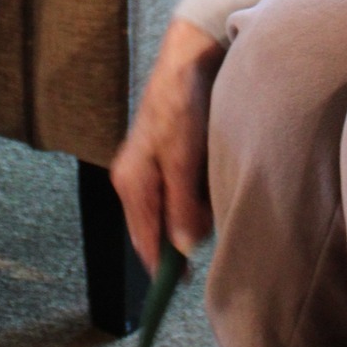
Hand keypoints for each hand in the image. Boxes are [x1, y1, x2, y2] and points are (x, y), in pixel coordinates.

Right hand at [110, 17, 223, 270]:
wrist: (190, 58)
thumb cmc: (181, 105)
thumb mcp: (183, 158)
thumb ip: (181, 205)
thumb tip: (182, 249)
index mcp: (130, 183)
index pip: (143, 239)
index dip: (161, 266)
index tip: (179, 288)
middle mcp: (136, 179)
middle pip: (159, 227)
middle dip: (185, 234)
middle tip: (214, 227)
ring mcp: (152, 168)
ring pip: (175, 210)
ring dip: (196, 212)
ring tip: (216, 196)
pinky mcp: (168, 158)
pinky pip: (182, 191)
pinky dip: (199, 194)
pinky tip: (213, 181)